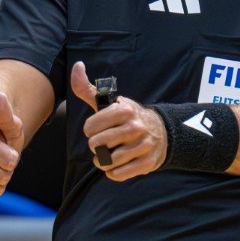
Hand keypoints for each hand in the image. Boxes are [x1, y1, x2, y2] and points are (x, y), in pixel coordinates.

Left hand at [70, 61, 166, 180]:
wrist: (162, 133)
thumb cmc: (128, 118)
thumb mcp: (110, 102)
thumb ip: (88, 89)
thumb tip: (78, 66)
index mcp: (124, 110)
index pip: (89, 127)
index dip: (90, 130)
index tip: (99, 128)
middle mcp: (135, 127)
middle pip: (96, 145)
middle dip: (96, 146)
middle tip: (105, 142)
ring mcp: (142, 146)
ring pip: (106, 162)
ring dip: (103, 161)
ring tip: (110, 154)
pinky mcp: (147, 163)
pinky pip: (117, 174)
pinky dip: (113, 172)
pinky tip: (119, 163)